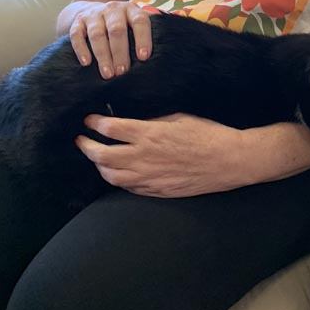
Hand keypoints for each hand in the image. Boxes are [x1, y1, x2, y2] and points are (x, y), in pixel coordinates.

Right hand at [70, 0, 152, 78]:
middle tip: (122, 72)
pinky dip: (81, 49)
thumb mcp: (133, 23)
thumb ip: (145, 34)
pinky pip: (77, 35)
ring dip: (103, 55)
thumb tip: (163, 56)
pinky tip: (86, 63)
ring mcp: (94, 14)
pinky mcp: (78, 21)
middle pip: (117, 30)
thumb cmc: (120, 24)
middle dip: (120, 52)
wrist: (90, 11)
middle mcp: (113, 9)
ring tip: (108, 74)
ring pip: (97, 34)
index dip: (143, 38)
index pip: (140, 21)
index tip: (144, 57)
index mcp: (131, 10)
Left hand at [75, 113, 244, 197]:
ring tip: (96, 158)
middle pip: (102, 156)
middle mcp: (144, 157)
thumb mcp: (178, 118)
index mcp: (149, 134)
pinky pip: (129, 188)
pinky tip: (118, 174)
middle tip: (81, 140)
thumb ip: (152, 122)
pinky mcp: (157, 191)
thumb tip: (133, 124)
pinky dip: (118, 180)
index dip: (95, 124)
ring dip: (99, 167)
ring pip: (111, 176)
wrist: (227, 160)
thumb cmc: (207, 134)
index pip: (110, 129)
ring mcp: (149, 177)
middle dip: (87, 147)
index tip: (89, 121)